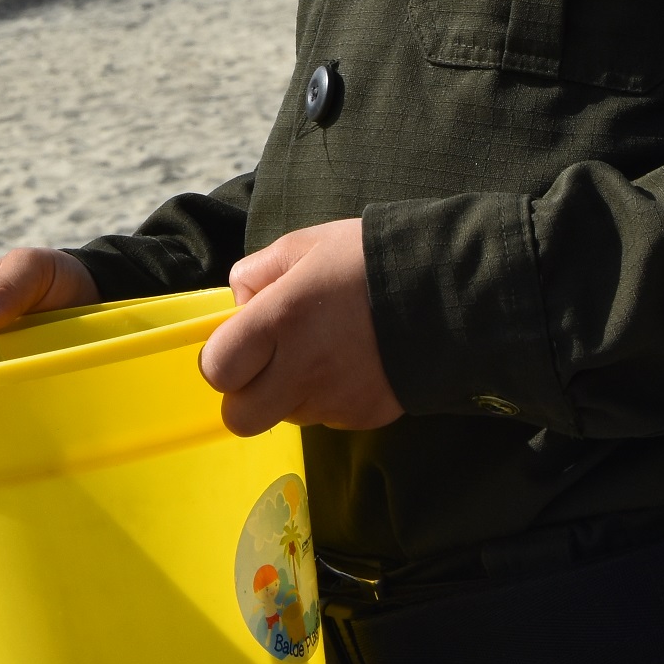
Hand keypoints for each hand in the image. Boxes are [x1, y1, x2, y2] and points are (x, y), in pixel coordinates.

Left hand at [197, 219, 403, 435]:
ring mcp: (334, 400)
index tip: (240, 342)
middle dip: (245, 395)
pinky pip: (327, 419)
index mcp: (278, 321)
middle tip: (267, 364)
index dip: (220, 359)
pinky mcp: (364, 417)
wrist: (447, 291)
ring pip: (285, 418)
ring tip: (322, 352)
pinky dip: (329, 398)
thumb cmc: (367, 260)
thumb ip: (257, 271)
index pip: (217, 369)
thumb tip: (239, 303)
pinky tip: (352, 364)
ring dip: (290, 394)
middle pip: (240, 419)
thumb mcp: (305, 245)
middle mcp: (301, 370)